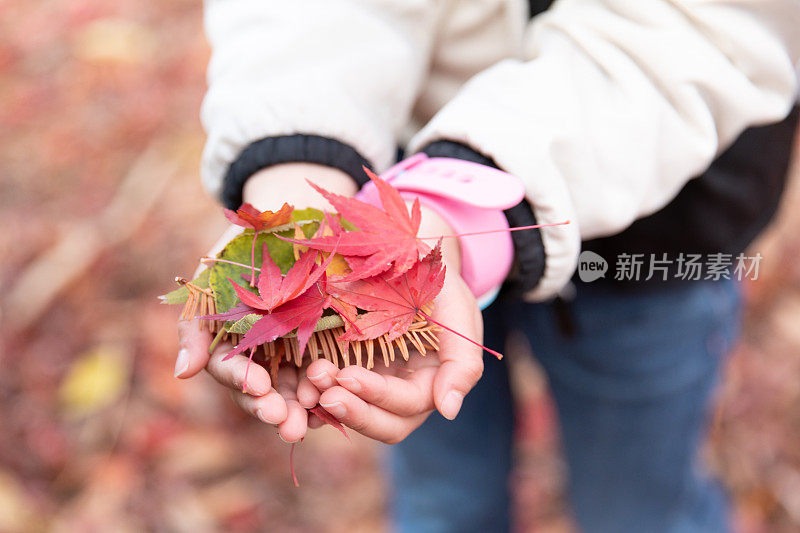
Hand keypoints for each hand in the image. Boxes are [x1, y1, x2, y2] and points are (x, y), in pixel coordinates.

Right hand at [174, 163, 356, 441]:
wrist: (292, 216)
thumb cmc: (242, 249)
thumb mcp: (213, 279)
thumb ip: (195, 327)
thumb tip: (182, 375)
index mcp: (232, 344)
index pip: (232, 372)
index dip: (243, 382)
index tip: (258, 388)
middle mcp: (263, 356)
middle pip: (264, 393)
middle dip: (273, 409)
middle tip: (287, 424)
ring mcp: (295, 352)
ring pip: (296, 390)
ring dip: (302, 408)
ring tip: (313, 418)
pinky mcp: (327, 345)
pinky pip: (328, 373)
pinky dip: (331, 388)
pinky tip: (338, 398)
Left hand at [303, 206, 485, 443]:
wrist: (408, 255)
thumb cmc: (439, 282)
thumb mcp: (459, 311)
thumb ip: (462, 361)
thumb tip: (448, 410)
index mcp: (430, 383)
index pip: (407, 405)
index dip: (378, 395)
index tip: (347, 375)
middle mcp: (400, 391)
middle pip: (380, 422)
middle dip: (352, 411)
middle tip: (322, 393)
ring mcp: (370, 382)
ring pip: (351, 411)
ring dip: (327, 402)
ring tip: (309, 379)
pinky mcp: (343, 367)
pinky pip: (327, 392)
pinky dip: (311, 392)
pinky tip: (297, 379)